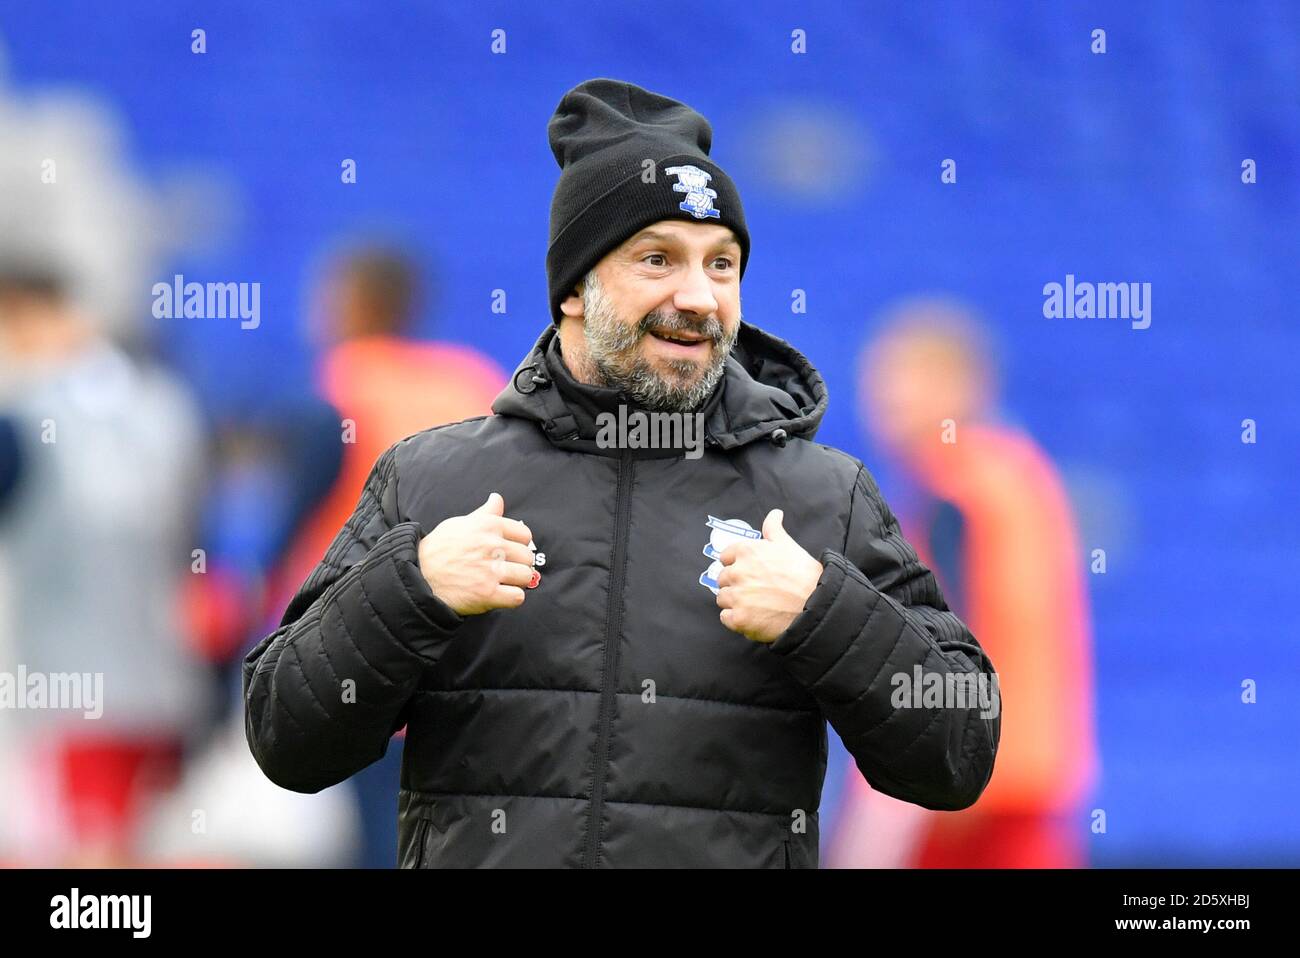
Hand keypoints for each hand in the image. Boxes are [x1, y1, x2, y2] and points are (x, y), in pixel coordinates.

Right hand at [417, 492, 537, 615]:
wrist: (418, 575)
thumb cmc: (438, 549)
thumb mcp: (459, 523)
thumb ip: (485, 513)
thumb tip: (497, 499)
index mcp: (488, 526)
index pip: (524, 535)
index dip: (519, 545)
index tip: (510, 552)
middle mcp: (492, 546)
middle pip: (527, 557)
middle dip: (519, 564)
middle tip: (505, 569)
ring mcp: (490, 571)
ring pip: (525, 576)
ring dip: (517, 582)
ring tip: (502, 582)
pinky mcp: (488, 594)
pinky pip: (518, 597)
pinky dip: (512, 598)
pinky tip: (500, 595)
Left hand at [715, 509, 822, 643]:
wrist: (815, 605)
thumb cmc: (803, 574)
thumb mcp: (788, 545)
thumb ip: (773, 529)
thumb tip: (774, 514)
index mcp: (746, 551)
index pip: (725, 557)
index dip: (736, 565)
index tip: (749, 573)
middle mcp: (737, 572)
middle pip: (722, 579)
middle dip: (735, 584)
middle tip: (756, 590)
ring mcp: (737, 596)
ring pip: (722, 598)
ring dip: (734, 602)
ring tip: (756, 605)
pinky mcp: (739, 618)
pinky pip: (725, 618)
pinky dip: (736, 619)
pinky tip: (752, 617)